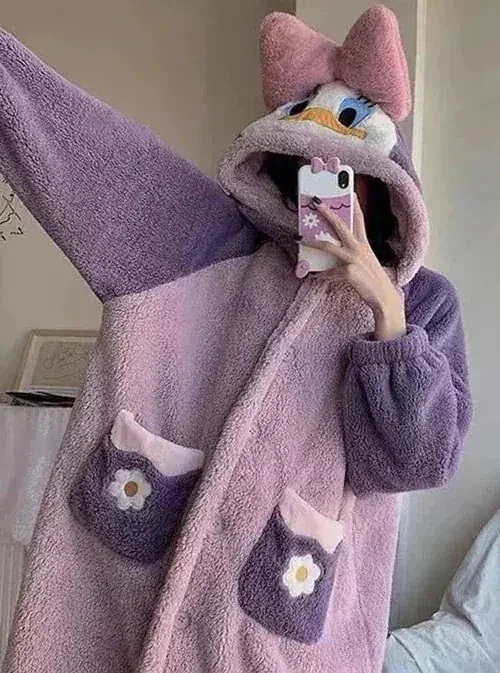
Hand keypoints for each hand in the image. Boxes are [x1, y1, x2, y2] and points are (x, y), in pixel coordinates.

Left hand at [304, 197, 405, 340]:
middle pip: (341, 225)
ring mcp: (354, 259)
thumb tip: (334, 248)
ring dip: (313, 241)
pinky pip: (329, 272)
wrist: (384, 298)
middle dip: (328, 212)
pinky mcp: (349, 272)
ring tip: (300, 238)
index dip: (354, 204)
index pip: (359, 219)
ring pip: (329, 246)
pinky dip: (320, 275)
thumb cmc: (372, 280)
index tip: (349, 191)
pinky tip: (314, 277)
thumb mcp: (365, 262)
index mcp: (364, 244)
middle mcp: (360, 248)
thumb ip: (353, 253)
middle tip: (316, 202)